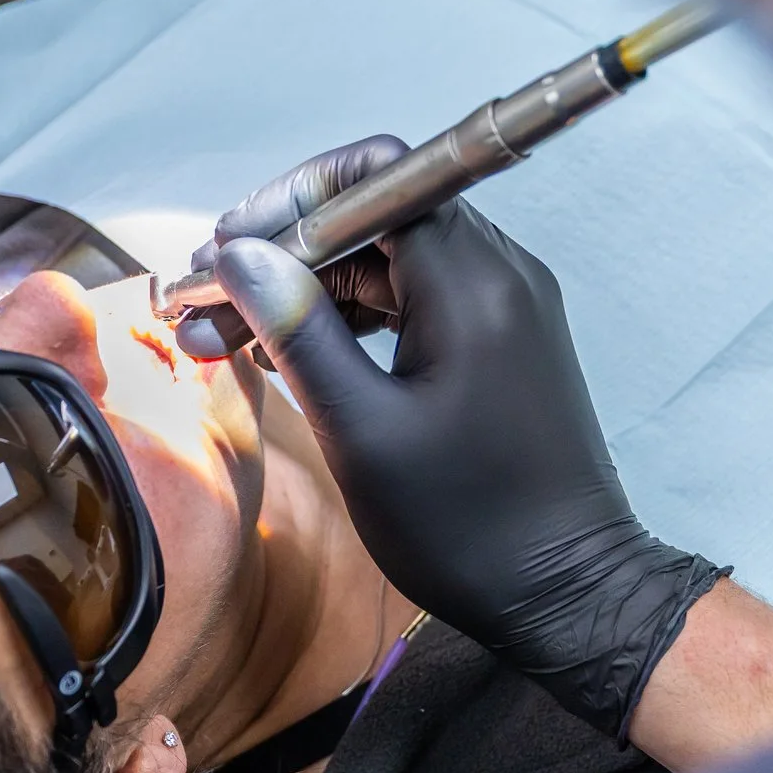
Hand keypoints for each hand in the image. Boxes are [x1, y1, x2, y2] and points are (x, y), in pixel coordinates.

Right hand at [207, 153, 724, 739]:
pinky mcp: (501, 341)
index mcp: (471, 282)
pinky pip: (416, 296)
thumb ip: (298, 331)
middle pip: (376, 212)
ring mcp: (505, 305)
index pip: (373, 178)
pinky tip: (292, 351)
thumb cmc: (468, 526)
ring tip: (227, 336)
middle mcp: (499, 273)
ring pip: (389, 258)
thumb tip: (239, 256)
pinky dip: (351, 315)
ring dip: (308, 286)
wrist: (568, 594)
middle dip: (283, 249)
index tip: (224, 252)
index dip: (287, 202)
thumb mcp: (361, 431)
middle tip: (205, 303)